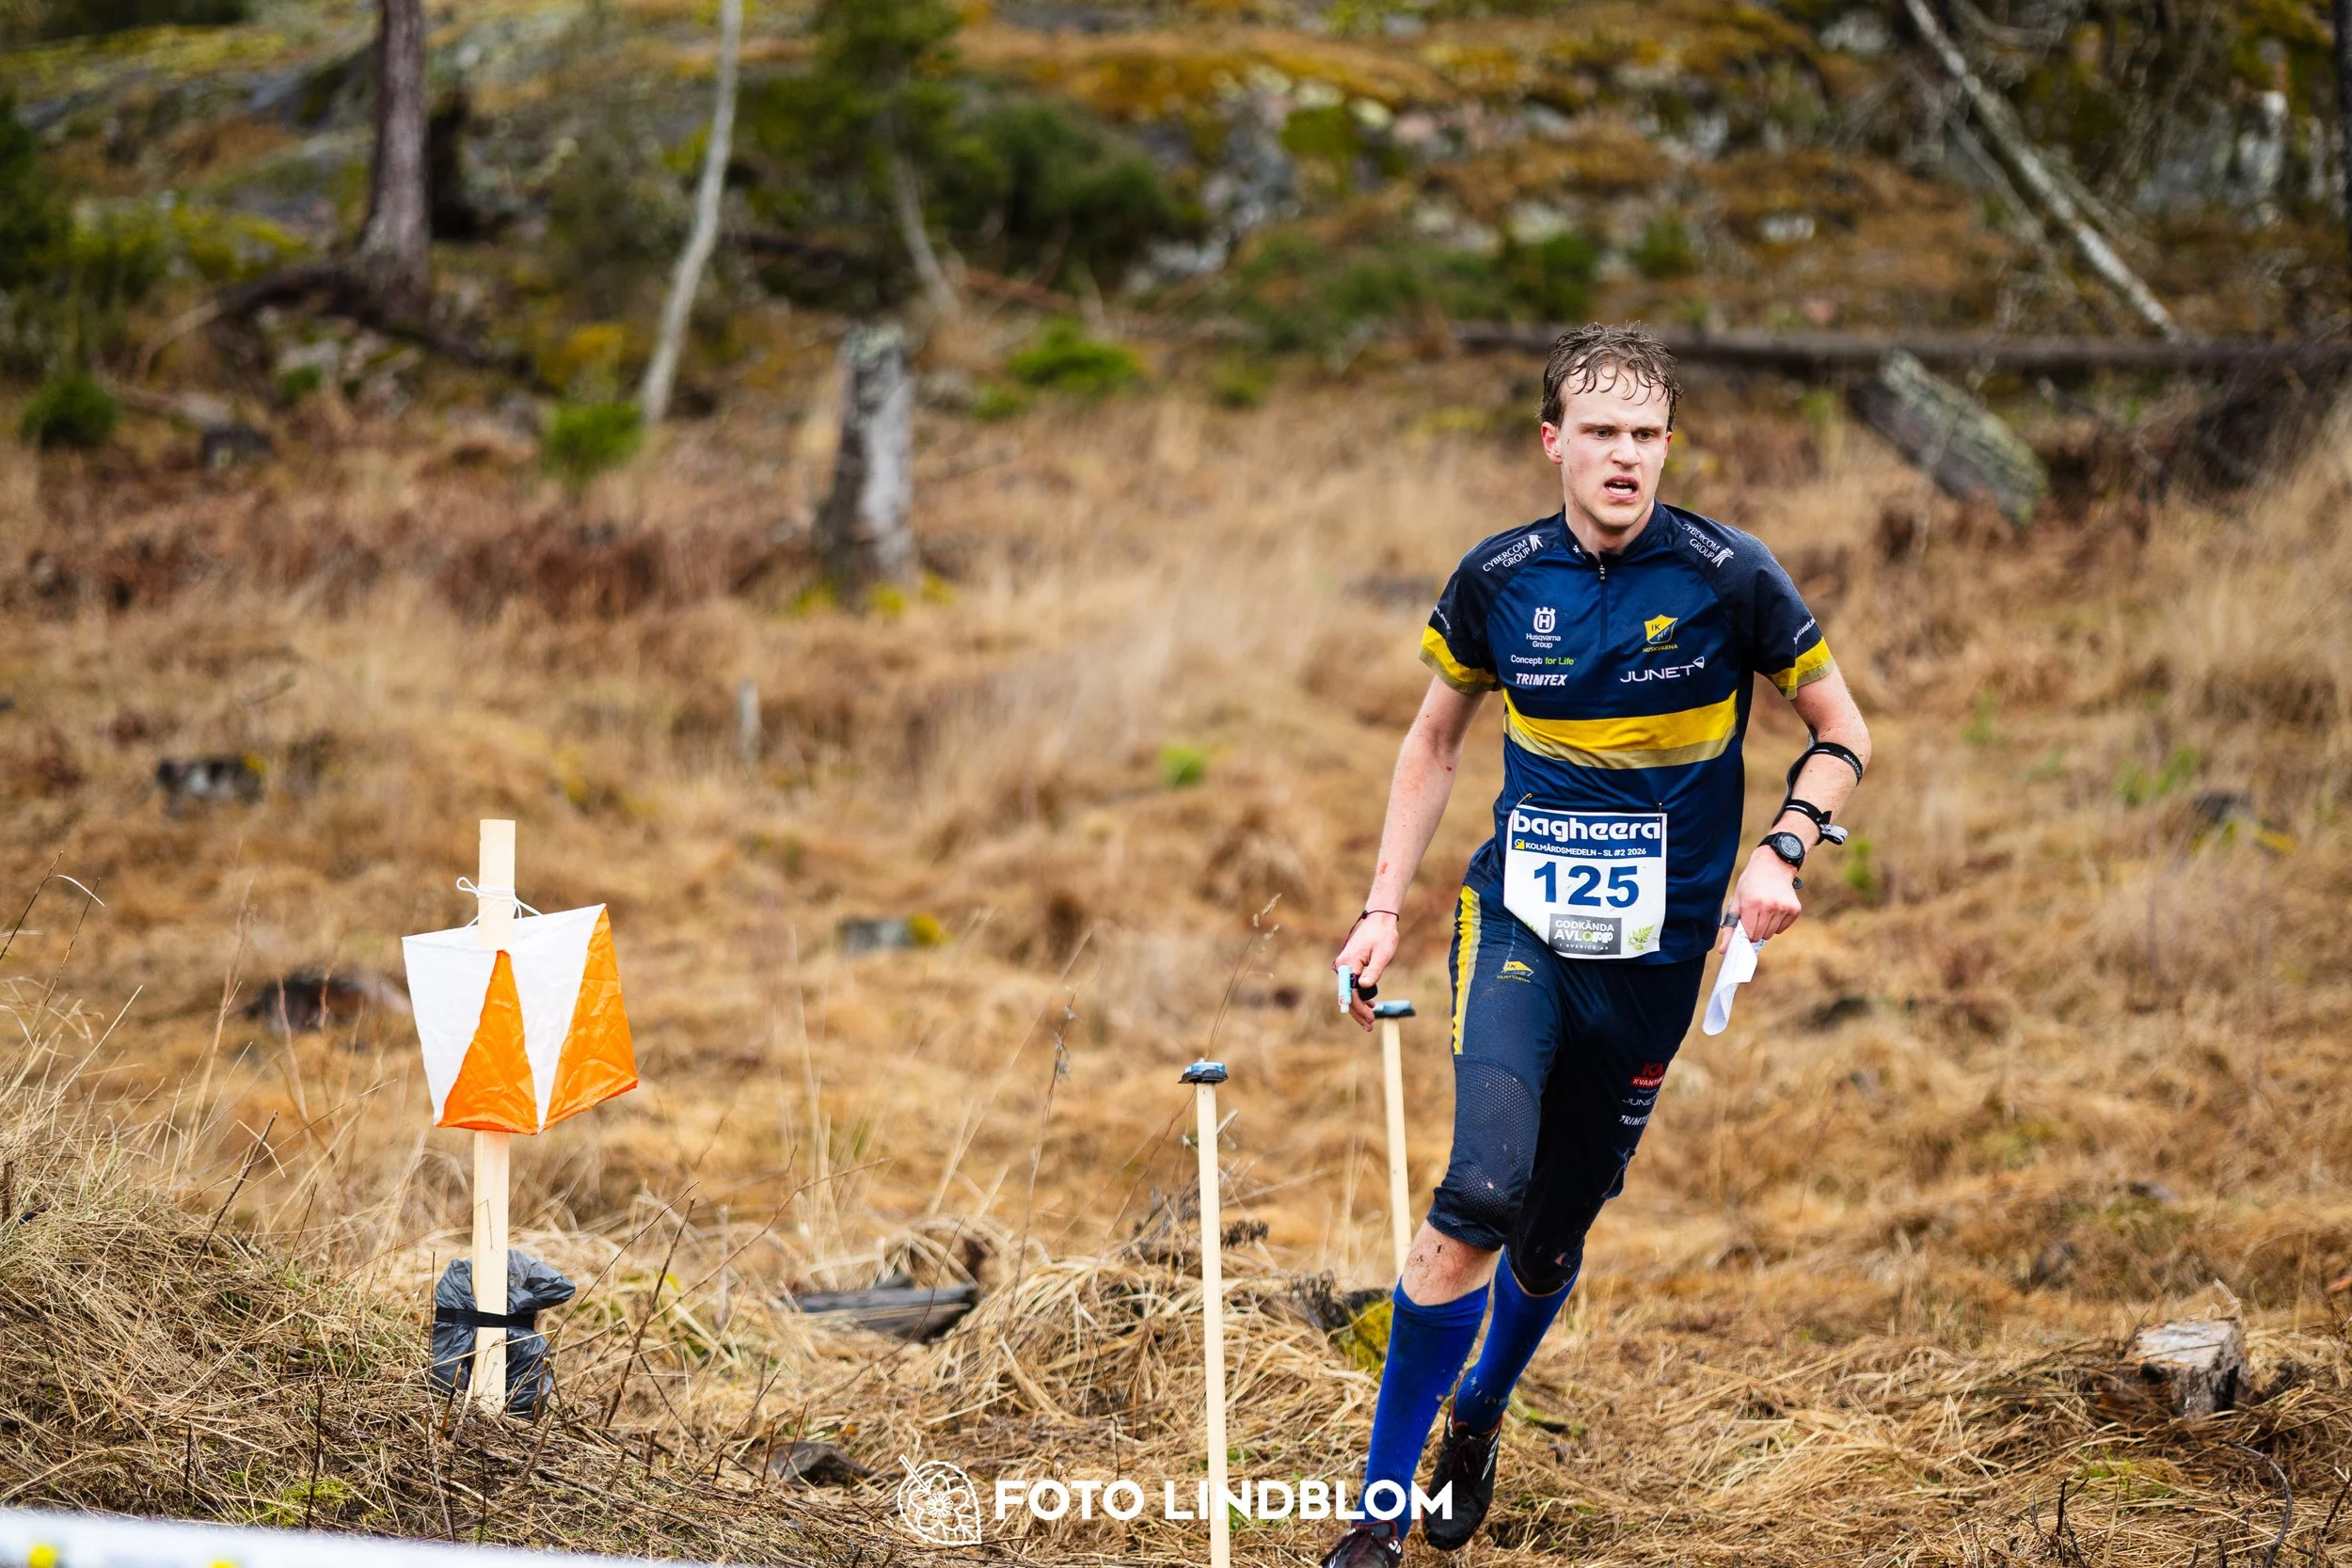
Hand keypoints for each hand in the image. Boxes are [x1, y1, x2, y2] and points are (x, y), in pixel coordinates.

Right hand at [1334, 911, 1399, 1030]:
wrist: (1379, 921)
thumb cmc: (1383, 936)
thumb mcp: (1383, 955)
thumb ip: (1373, 971)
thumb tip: (1364, 987)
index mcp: (1348, 963)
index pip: (1350, 992)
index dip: (1358, 1008)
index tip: (1369, 1019)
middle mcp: (1342, 965)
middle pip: (1347, 995)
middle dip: (1358, 1012)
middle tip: (1370, 1026)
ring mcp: (1344, 966)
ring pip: (1349, 992)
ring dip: (1358, 1006)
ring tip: (1370, 1019)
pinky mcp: (1349, 966)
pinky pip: (1351, 985)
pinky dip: (1359, 996)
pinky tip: (1369, 1004)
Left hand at [1721, 847, 1802, 950]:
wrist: (1773, 865)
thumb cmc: (1750, 884)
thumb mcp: (1736, 901)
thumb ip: (1729, 928)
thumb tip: (1724, 950)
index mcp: (1752, 904)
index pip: (1749, 934)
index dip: (1745, 932)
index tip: (1745, 925)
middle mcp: (1770, 906)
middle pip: (1760, 936)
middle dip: (1755, 930)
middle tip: (1754, 915)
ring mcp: (1784, 907)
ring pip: (1772, 934)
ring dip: (1766, 927)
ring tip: (1764, 910)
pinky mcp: (1795, 909)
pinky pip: (1782, 928)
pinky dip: (1777, 923)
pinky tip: (1775, 909)